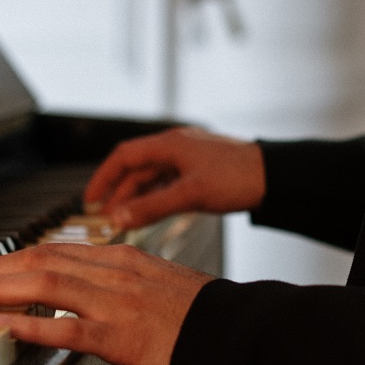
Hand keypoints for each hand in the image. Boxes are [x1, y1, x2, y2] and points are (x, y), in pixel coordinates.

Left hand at [0, 243, 212, 364]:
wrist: (233, 332)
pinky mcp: (122, 336)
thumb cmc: (196, 314)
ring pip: (45, 285)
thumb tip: (78, 291)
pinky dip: (31, 324)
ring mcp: (116, 302)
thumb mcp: (154, 282)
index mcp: (119, 258)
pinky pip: (68, 327)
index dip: (8, 260)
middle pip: (38, 260)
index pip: (51, 250)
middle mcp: (113, 272)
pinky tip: (3, 325)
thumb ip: (115, 281)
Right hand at [84, 127, 265, 230]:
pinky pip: (168, 185)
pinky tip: (148, 214)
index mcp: (170, 144)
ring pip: (152, 179)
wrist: (275, 177)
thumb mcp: (190, 195)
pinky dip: (155, 199)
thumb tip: (118, 218)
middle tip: (104, 216)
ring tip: (123, 220)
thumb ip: (151, 207)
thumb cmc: (238, 177)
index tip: (90, 198)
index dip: (103, 177)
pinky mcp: (199, 174)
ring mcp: (188, 160)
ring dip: (136, 198)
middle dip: (118, 193)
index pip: (124, 156)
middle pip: (136, 169)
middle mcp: (176, 148)